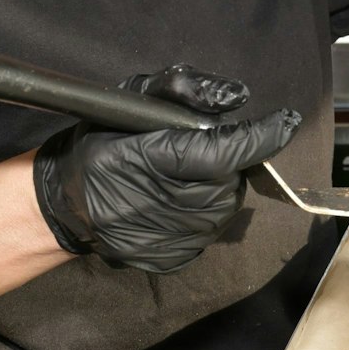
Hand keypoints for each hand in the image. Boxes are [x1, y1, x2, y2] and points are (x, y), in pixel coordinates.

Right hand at [32, 65, 301, 273]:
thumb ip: (186, 89)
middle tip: (201, 153)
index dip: (261, 137)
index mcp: (152, 159)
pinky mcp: (166, 260)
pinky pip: (205, 234)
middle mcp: (160, 204)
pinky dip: (202, 215)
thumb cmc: (100, 142)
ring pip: (223, 210)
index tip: (285, 121)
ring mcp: (164, 239)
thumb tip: (237, 98)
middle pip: (230, 183)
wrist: (63, 203)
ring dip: (217, 189)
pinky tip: (175, 202)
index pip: (225, 153)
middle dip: (229, 163)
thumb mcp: (133, 98)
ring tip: (186, 177)